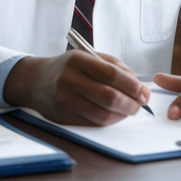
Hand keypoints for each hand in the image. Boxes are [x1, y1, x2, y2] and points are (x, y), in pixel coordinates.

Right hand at [2, 51, 150, 126]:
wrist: (35, 81)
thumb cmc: (68, 67)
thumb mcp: (89, 57)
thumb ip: (115, 67)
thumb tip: (138, 85)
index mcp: (78, 60)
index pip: (112, 74)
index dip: (133, 85)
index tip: (144, 92)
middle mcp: (69, 80)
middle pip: (109, 97)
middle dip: (131, 103)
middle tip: (140, 104)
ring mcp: (65, 100)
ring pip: (102, 114)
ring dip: (122, 115)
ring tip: (130, 110)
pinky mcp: (64, 117)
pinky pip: (93, 123)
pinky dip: (110, 121)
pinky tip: (115, 115)